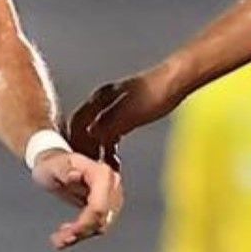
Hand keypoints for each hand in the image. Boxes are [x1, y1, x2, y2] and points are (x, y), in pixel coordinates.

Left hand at [30, 149, 122, 250]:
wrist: (56, 164)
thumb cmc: (54, 164)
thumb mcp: (53, 166)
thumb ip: (64, 170)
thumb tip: (75, 175)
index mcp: (101, 173)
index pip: (99, 206)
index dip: (84, 222)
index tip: (67, 231)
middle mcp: (112, 184)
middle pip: (102, 218)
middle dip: (81, 231)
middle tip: (59, 239)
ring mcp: (112, 195)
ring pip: (102, 225)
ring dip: (81, 234)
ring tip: (59, 239)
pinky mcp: (108, 205)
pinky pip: (99, 224)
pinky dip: (83, 232)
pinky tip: (67, 234)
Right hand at [67, 67, 183, 166]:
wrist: (176, 82)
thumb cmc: (157, 93)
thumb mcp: (131, 111)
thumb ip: (109, 123)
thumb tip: (90, 134)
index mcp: (100, 98)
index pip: (77, 122)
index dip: (74, 142)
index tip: (77, 160)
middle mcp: (103, 102)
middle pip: (83, 129)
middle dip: (83, 150)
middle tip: (87, 169)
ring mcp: (114, 108)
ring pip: (97, 134)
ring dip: (97, 151)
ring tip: (101, 168)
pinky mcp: (126, 114)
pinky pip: (110, 135)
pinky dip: (109, 148)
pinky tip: (114, 160)